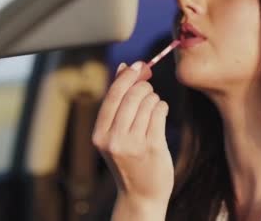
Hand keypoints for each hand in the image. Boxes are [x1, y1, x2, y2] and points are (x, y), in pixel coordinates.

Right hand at [92, 61, 174, 204]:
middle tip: (148, 91)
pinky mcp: (153, 147)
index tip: (138, 64)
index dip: (127, 76)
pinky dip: (162, 107)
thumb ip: (117, 102)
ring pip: (148, 102)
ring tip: (152, 109)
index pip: (112, 96)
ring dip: (154, 100)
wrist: (141, 195)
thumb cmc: (129, 160)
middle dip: (144, 88)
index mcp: (99, 135)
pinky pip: (160, 112)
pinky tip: (159, 114)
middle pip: (132, 96)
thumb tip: (123, 67)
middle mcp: (113, 139)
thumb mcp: (115, 134)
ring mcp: (133, 144)